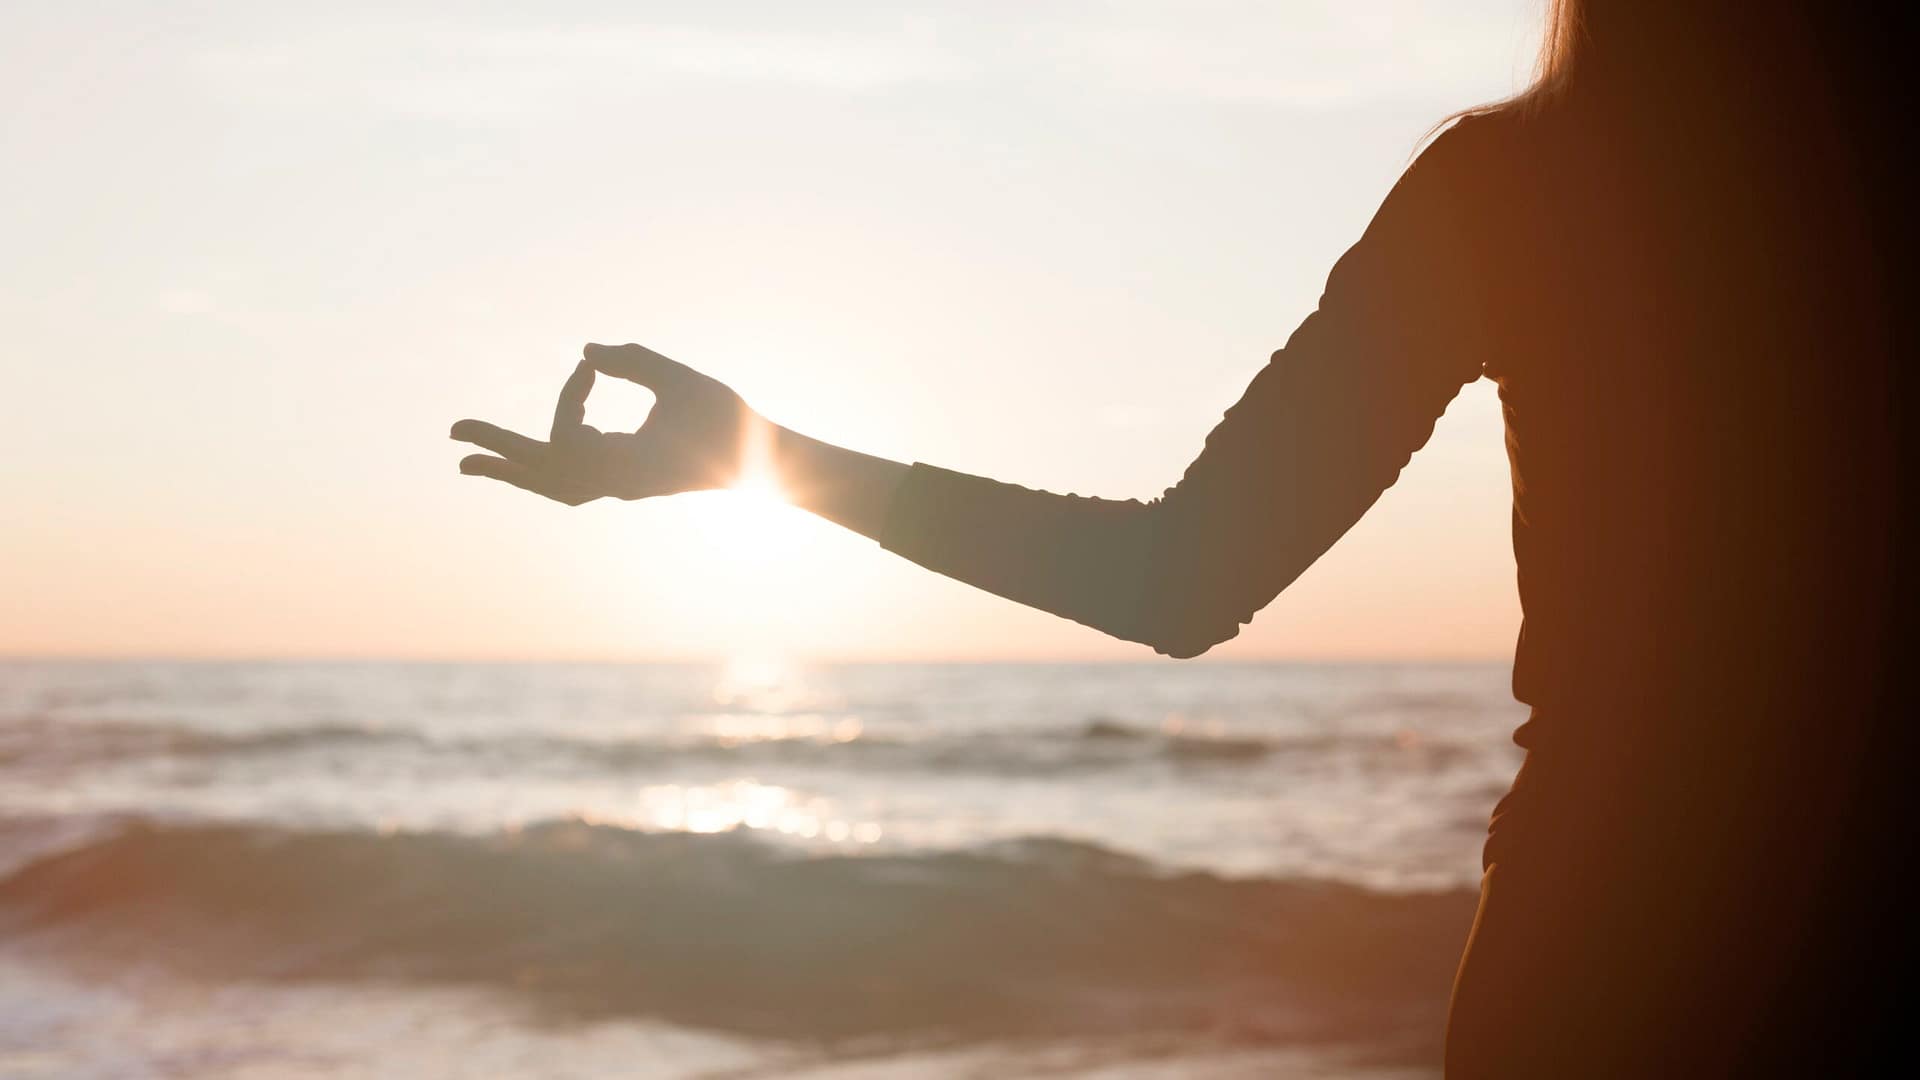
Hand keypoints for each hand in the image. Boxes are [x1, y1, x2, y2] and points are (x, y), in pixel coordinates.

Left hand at [452, 343, 758, 504]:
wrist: (766, 468)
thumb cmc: (730, 421)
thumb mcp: (683, 382)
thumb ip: (634, 361)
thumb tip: (583, 350)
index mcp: (628, 467)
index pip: (570, 435)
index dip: (568, 396)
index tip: (589, 368)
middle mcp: (617, 485)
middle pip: (541, 474)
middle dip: (497, 452)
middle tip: (450, 434)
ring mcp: (621, 488)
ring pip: (553, 486)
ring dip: (513, 471)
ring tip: (469, 462)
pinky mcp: (628, 483)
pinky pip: (572, 483)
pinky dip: (545, 467)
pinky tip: (526, 457)